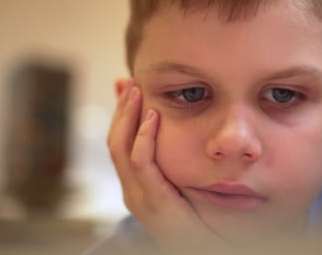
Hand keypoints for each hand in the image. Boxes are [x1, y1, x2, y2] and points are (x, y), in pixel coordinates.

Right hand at [107, 79, 226, 253]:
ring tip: (136, 91)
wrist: (206, 251)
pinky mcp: (153, 202)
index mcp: (137, 186)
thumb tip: (181, 137)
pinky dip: (143, 138)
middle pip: (115, 142)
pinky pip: (142, 164)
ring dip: (127, 117)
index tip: (128, 88)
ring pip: (121, 149)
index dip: (121, 116)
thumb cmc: (201, 222)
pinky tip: (152, 117)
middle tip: (129, 83)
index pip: (120, 144)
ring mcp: (139, 197)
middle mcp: (132, 190)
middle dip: (122, 111)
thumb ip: (179, 165)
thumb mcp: (186, 187)